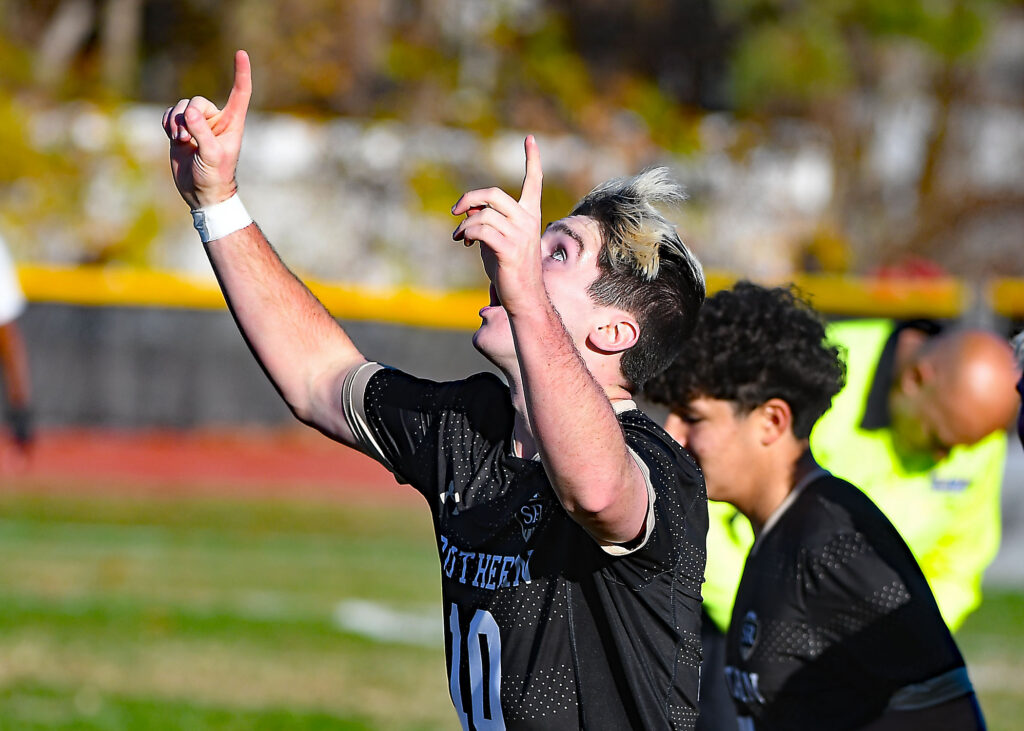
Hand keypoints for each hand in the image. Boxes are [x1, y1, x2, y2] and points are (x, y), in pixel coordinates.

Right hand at [162, 50, 251, 208]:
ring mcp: (197, 124)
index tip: (241, 53)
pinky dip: (167, 123)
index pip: (239, 93)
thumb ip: (202, 133)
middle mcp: (215, 120)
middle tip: (187, 138)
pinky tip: (172, 137)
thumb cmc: (214, 177)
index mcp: (232, 123)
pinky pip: (169, 115)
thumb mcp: (211, 155)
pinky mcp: (180, 130)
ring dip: (176, 122)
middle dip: (188, 117)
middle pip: (197, 101)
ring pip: (181, 107)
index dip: (241, 73)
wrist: (200, 193)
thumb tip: (189, 112)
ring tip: (180, 141)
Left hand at [451, 136, 544, 314]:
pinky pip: (481, 230)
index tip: (530, 139)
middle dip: (469, 199)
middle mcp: (528, 221)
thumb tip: (466, 209)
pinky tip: (464, 241)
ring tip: (460, 236)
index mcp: (530, 215)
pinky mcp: (509, 249)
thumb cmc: (509, 268)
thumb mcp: (496, 238)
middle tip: (455, 211)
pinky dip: (467, 232)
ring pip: (483, 215)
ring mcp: (520, 235)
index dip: (532, 160)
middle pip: (494, 194)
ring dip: (465, 224)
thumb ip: (485, 220)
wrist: (523, 297)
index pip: (534, 182)